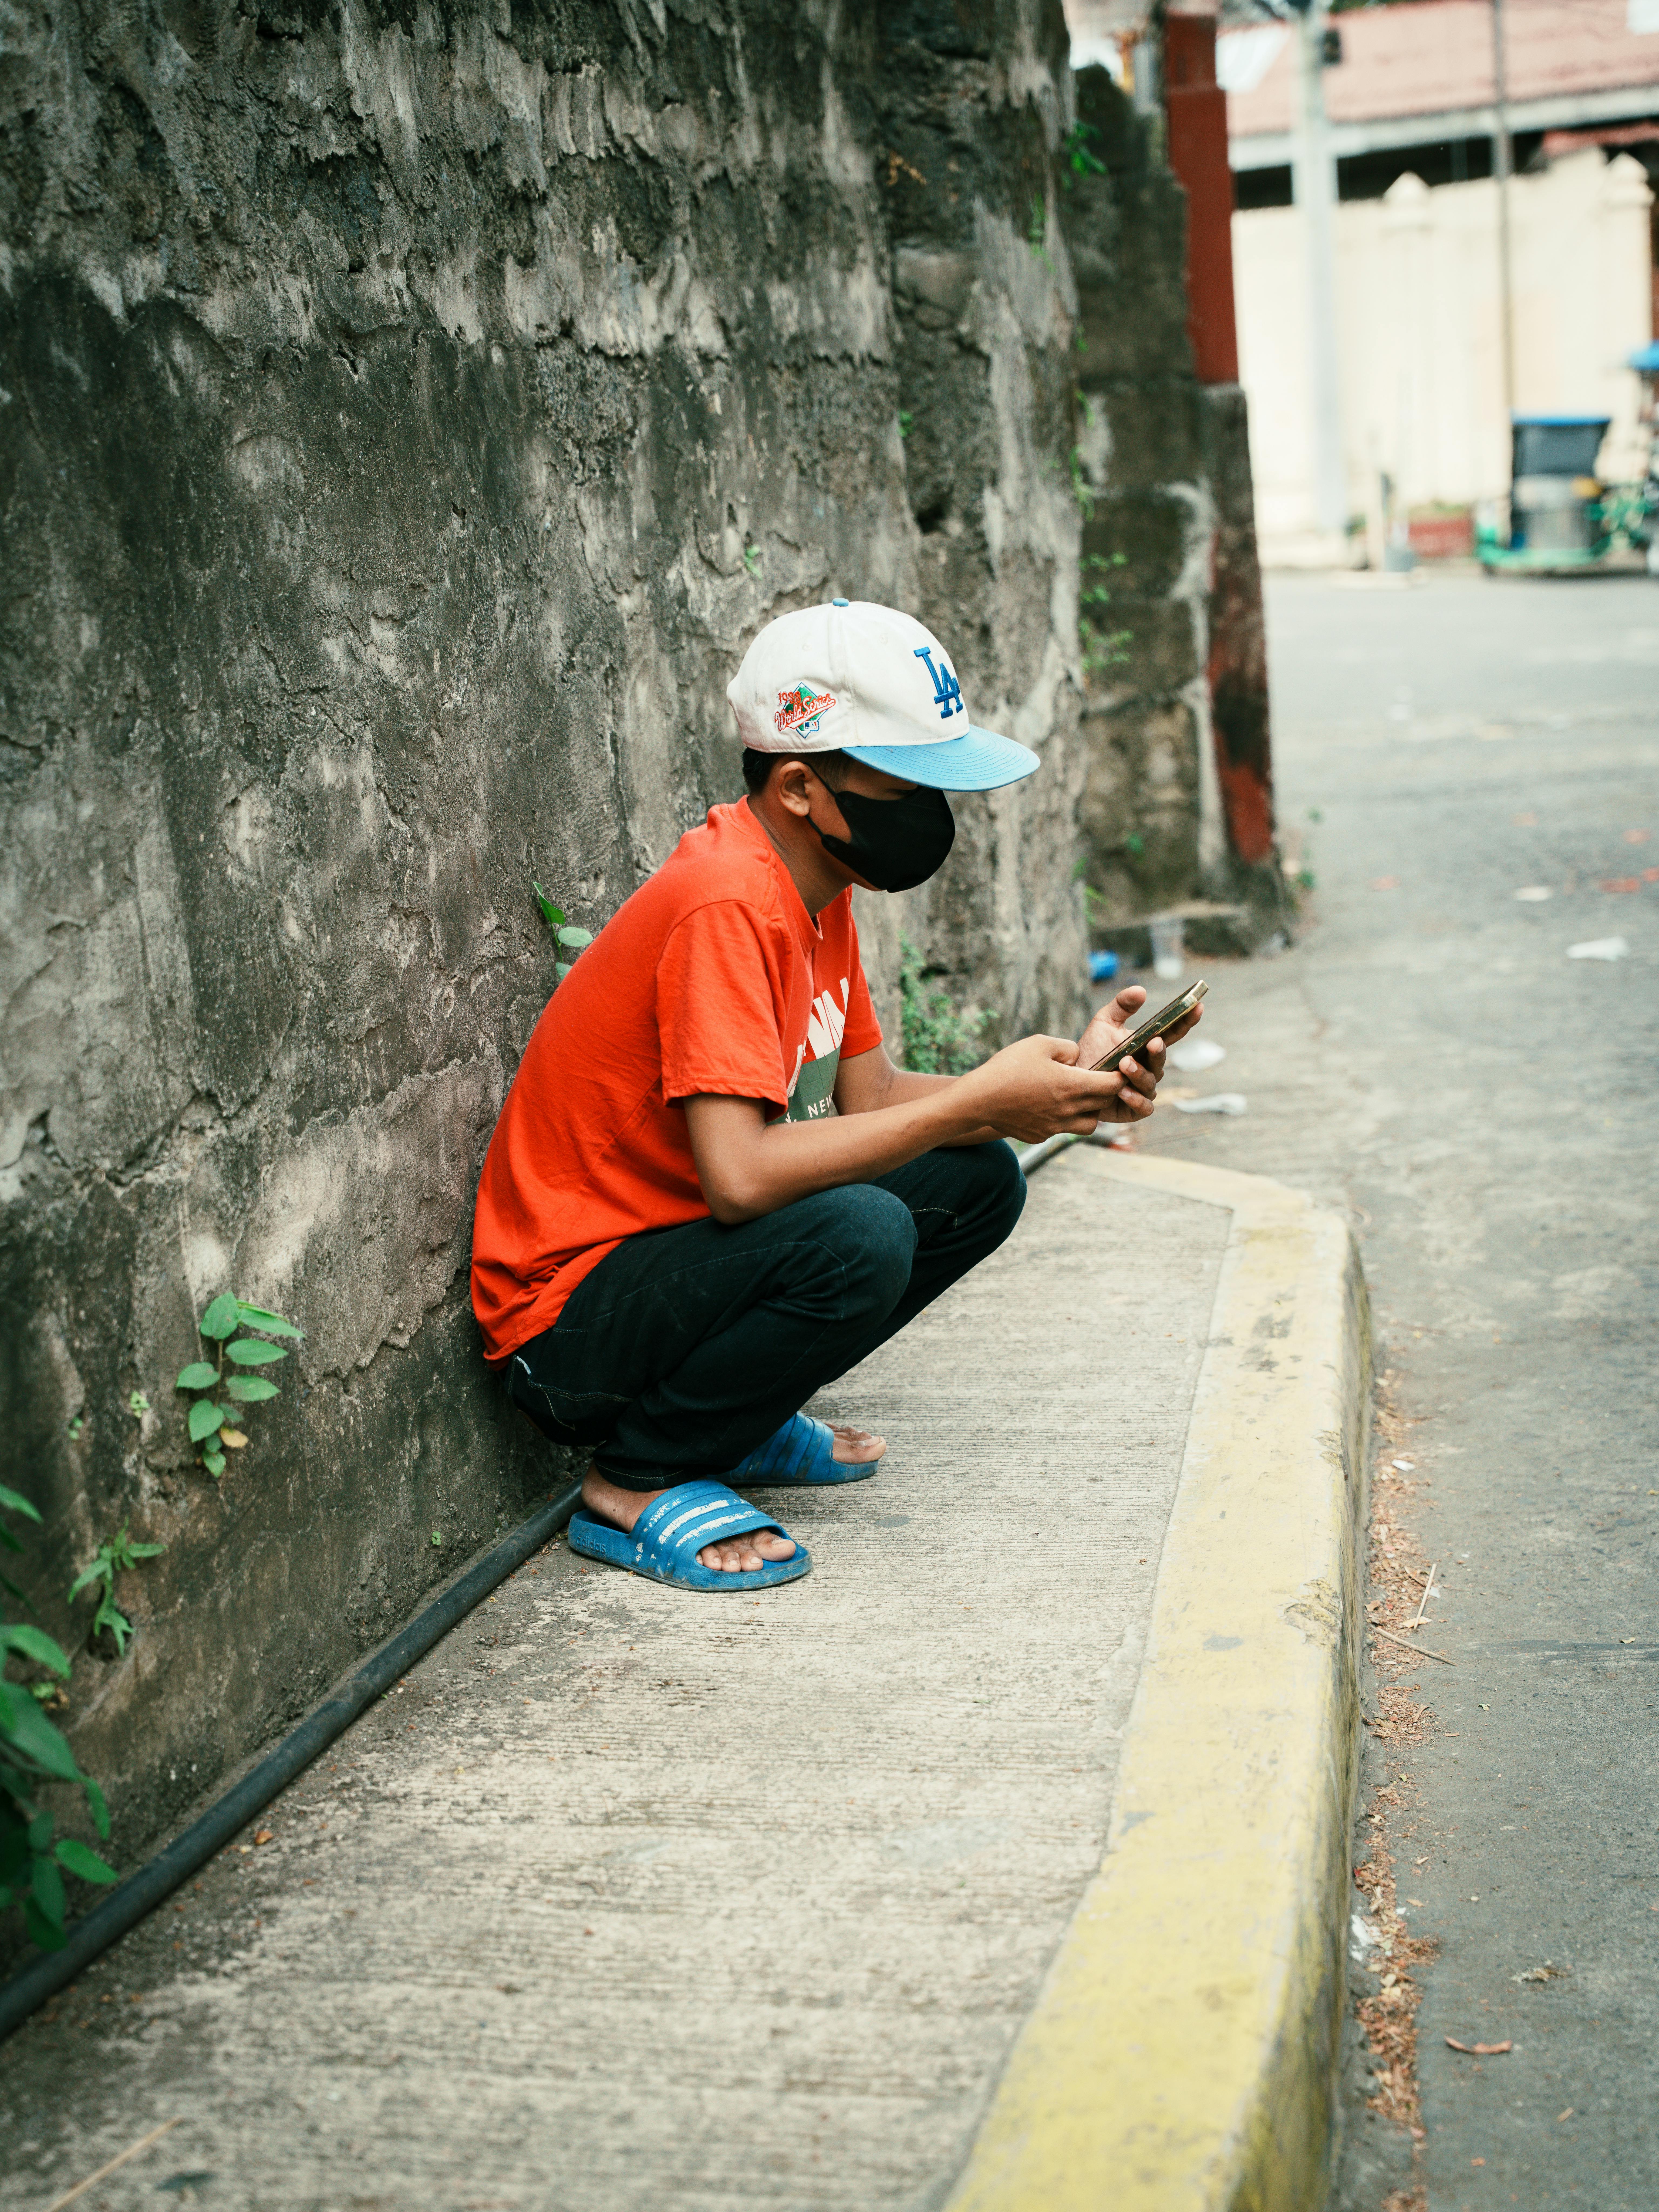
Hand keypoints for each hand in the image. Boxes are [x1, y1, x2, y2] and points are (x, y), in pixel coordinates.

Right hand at [956, 1032, 1150, 1142]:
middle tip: (1096, 1079)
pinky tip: (1048, 1106)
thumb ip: (1067, 1048)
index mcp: (1073, 1086)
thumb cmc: (1008, 1067)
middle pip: (1103, 1104)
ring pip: (1089, 1124)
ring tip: (1076, 1098)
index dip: (1118, 1075)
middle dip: (1104, 1092)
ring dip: (1089, 1111)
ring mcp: (1055, 1127)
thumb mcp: (1039, 1044)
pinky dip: (1063, 1120)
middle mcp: (1069, 1110)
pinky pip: (1063, 1130)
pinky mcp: (1041, 1136)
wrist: (978, 1100)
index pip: (1112, 1085)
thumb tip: (1079, 1057)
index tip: (1115, 1068)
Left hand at [1075, 985, 1204, 1102]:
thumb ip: (1122, 1005)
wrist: (1071, 1079)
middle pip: (1162, 1059)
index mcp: (1147, 1046)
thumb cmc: (1091, 1051)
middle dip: (1158, 1051)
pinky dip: (1135, 1099)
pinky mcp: (1133, 1109)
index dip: (1187, 1020)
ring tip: (1124, 1064)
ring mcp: (1143, 1089)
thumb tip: (1141, 990)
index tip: (1197, 1006)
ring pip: (1151, 1082)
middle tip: (1152, 1042)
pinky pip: (1144, 1107)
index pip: (1173, 1033)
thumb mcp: (1104, 1022)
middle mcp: (1149, 1068)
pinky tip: (1122, 1091)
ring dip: (1140, 1073)